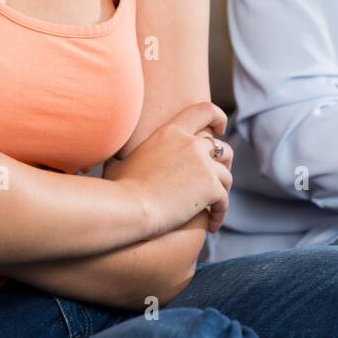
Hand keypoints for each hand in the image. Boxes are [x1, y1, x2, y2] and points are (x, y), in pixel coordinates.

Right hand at [104, 102, 233, 236]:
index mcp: (171, 132)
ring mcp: (204, 164)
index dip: (218, 118)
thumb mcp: (118, 161)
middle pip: (222, 149)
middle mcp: (191, 144)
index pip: (204, 111)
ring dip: (222, 192)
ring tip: (213, 209)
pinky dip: (220, 214)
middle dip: (225, 164)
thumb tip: (110, 147)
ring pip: (226, 176)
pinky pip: (224, 201)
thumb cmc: (118, 188)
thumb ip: (123, 151)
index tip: (220, 129)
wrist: (129, 207)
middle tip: (217, 181)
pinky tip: (212, 225)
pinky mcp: (211, 186)